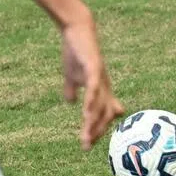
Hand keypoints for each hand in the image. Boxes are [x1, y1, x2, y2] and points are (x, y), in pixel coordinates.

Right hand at [61, 20, 123, 149]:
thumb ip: (72, 88)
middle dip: (97, 131)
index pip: (105, 114)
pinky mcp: (94, 66)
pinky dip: (91, 100)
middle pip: (106, 114)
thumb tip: (70, 102)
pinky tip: (86, 112)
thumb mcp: (71, 74)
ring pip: (100, 104)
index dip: (99, 129)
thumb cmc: (75, 52)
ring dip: (93, 121)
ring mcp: (101, 77)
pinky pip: (94, 87)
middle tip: (86, 146)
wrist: (77, 29)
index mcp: (100, 89)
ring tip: (86, 136)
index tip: (88, 144)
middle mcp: (104, 85)